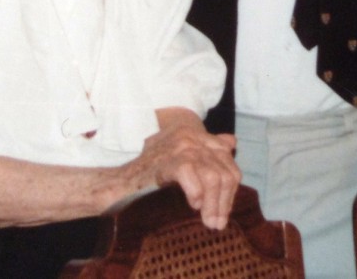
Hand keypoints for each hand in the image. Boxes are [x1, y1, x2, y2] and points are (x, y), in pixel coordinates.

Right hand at [138, 108, 240, 228]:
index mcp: (196, 134)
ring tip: (209, 222)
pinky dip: (196, 195)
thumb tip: (232, 143)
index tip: (224, 209)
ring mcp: (181, 147)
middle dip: (225, 201)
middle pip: (224, 171)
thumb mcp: (181, 154)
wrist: (124, 181)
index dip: (230, 187)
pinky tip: (193, 205)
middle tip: (218, 223)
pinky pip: (193, 178)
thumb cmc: (152, 171)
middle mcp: (191, 136)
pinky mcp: (170, 160)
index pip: (227, 159)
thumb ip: (206, 148)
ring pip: (213, 177)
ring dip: (214, 205)